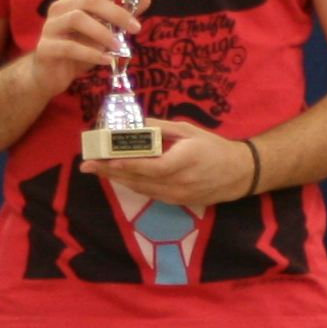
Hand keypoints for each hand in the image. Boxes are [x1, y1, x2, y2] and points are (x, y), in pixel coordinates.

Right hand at [30, 0, 134, 93]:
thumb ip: (120, 14)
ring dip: (103, 33)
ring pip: (77, 19)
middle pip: (88, 0)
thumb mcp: (102, 30)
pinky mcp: (46, 47)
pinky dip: (91, 53)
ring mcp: (50, 26)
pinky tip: (106, 60)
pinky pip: (70, 47)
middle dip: (116, 12)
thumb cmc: (77, 48)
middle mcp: (59, 7)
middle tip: (135, 27)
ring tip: (119, 46)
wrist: (50, 74)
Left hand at [85, 121, 255, 208]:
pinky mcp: (177, 203)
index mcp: (185, 160)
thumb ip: (161, 128)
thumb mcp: (189, 131)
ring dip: (118, 179)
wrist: (239, 174)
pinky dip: (132, 184)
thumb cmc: (214, 147)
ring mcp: (178, 196)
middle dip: (111, 172)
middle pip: (140, 179)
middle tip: (87, 165)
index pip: (151, 166)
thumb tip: (135, 124)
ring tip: (96, 169)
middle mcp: (180, 182)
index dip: (127, 165)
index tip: (105, 161)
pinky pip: (149, 194)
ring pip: (141, 189)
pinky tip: (119, 176)